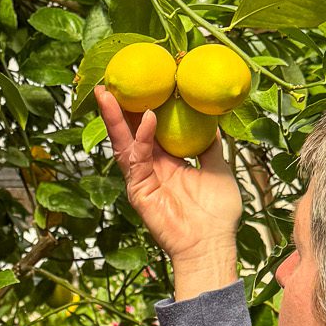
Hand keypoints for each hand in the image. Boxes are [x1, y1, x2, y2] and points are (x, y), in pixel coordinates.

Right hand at [95, 85, 242, 292]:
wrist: (212, 243)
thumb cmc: (217, 213)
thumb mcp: (217, 168)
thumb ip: (208, 145)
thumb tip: (210, 119)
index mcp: (166, 162)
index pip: (148, 129)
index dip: (142, 107)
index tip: (140, 83)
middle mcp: (150, 168)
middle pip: (128, 133)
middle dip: (117, 108)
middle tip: (109, 82)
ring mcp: (141, 180)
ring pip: (123, 144)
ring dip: (115, 118)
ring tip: (108, 93)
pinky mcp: (139, 192)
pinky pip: (137, 161)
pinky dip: (142, 139)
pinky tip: (149, 119)